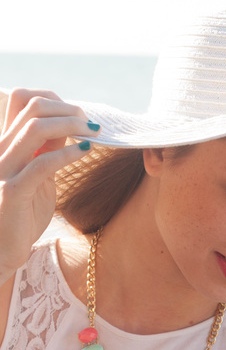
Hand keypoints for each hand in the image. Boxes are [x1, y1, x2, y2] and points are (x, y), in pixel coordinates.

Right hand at [0, 88, 100, 282]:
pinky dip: (68, 153)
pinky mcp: (12, 192)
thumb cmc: (21, 216)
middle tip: (91, 123)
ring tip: (92, 133)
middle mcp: (0, 151)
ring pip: (36, 129)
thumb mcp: (37, 178)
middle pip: (32, 108)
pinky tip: (85, 151)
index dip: (53, 99)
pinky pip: (42, 164)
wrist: (1, 251)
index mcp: (5, 144)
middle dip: (68, 110)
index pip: (21, 99)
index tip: (78, 113)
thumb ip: (46, 152)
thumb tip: (68, 127)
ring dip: (71, 125)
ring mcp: (4, 170)